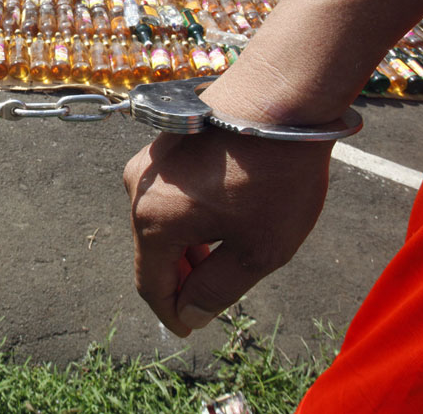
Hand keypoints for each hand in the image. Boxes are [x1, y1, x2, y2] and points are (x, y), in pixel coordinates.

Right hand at [123, 129, 332, 336]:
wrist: (283, 93)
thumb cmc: (274, 174)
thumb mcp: (258, 250)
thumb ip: (218, 291)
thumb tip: (190, 312)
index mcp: (153, 221)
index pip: (150, 284)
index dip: (171, 313)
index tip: (190, 329)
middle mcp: (139, 188)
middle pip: (152, 251)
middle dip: (181, 278)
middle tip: (211, 297)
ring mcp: (149, 159)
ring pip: (161, 220)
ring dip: (187, 246)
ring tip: (223, 257)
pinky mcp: (166, 140)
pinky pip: (170, 193)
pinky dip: (190, 215)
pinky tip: (223, 217)